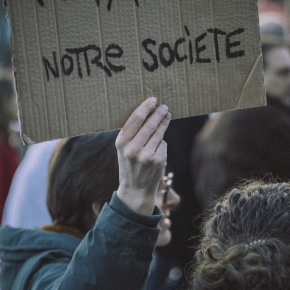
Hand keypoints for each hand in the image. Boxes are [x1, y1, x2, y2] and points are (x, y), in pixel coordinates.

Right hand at [116, 98, 170, 214]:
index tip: (153, 100)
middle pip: (150, 124)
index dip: (146, 107)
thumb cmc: (130, 164)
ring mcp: (147, 155)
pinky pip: (163, 145)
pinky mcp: (158, 161)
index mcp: (122, 142)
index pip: (136, 119)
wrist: (135, 189)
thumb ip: (132, 133)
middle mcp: (133, 149)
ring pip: (159, 133)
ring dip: (164, 123)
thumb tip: (148, 111)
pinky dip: (161, 144)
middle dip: (159, 113)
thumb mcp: (124, 149)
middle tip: (164, 106)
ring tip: (167, 116)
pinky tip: (157, 149)